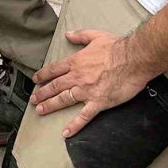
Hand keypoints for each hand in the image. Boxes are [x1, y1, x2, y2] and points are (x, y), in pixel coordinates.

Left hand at [29, 30, 148, 138]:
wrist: (133, 59)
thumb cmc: (117, 47)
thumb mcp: (96, 36)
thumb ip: (81, 36)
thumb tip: (69, 34)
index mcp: (76, 62)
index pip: (54, 70)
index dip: (43, 75)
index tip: (36, 80)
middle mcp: (77, 77)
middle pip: (55, 86)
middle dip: (42, 93)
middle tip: (33, 99)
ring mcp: (86, 91)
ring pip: (63, 100)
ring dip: (50, 106)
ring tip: (40, 111)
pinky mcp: (98, 102)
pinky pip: (83, 116)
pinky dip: (74, 125)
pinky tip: (66, 133)